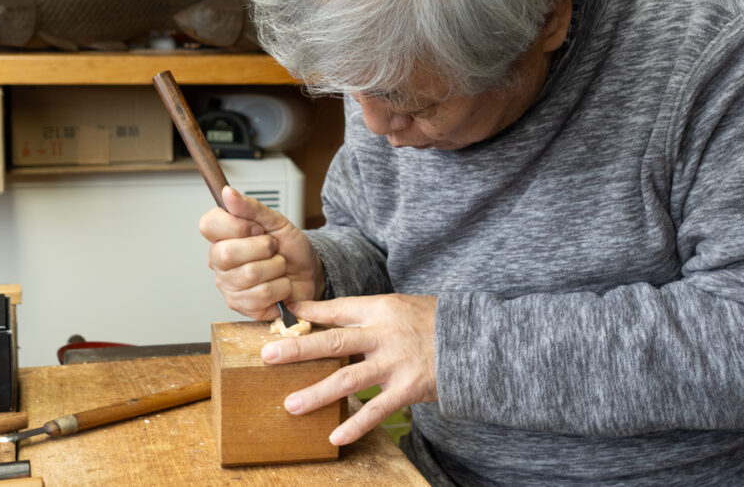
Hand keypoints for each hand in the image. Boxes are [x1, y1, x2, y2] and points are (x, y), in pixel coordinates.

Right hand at [199, 186, 322, 319]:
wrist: (309, 273)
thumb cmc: (290, 248)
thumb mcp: (276, 221)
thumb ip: (251, 208)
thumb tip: (227, 193)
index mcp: (222, 237)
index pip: (209, 225)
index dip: (237, 226)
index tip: (257, 228)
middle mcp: (219, 263)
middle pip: (227, 253)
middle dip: (263, 248)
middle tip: (272, 249)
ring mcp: (228, 286)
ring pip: (249, 275)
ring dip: (276, 268)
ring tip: (278, 268)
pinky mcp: (242, 306)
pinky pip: (260, 296)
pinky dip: (280, 288)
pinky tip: (279, 285)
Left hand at [261, 294, 437, 444]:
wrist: (475, 341)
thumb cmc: (434, 322)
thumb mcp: (400, 306)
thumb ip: (367, 314)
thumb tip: (329, 321)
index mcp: (381, 309)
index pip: (338, 309)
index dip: (310, 312)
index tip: (285, 315)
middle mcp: (384, 335)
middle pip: (333, 342)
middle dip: (298, 349)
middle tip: (268, 356)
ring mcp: (395, 364)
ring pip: (348, 379)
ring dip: (317, 393)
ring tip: (291, 405)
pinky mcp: (407, 390)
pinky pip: (375, 410)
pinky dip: (355, 425)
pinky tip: (334, 437)